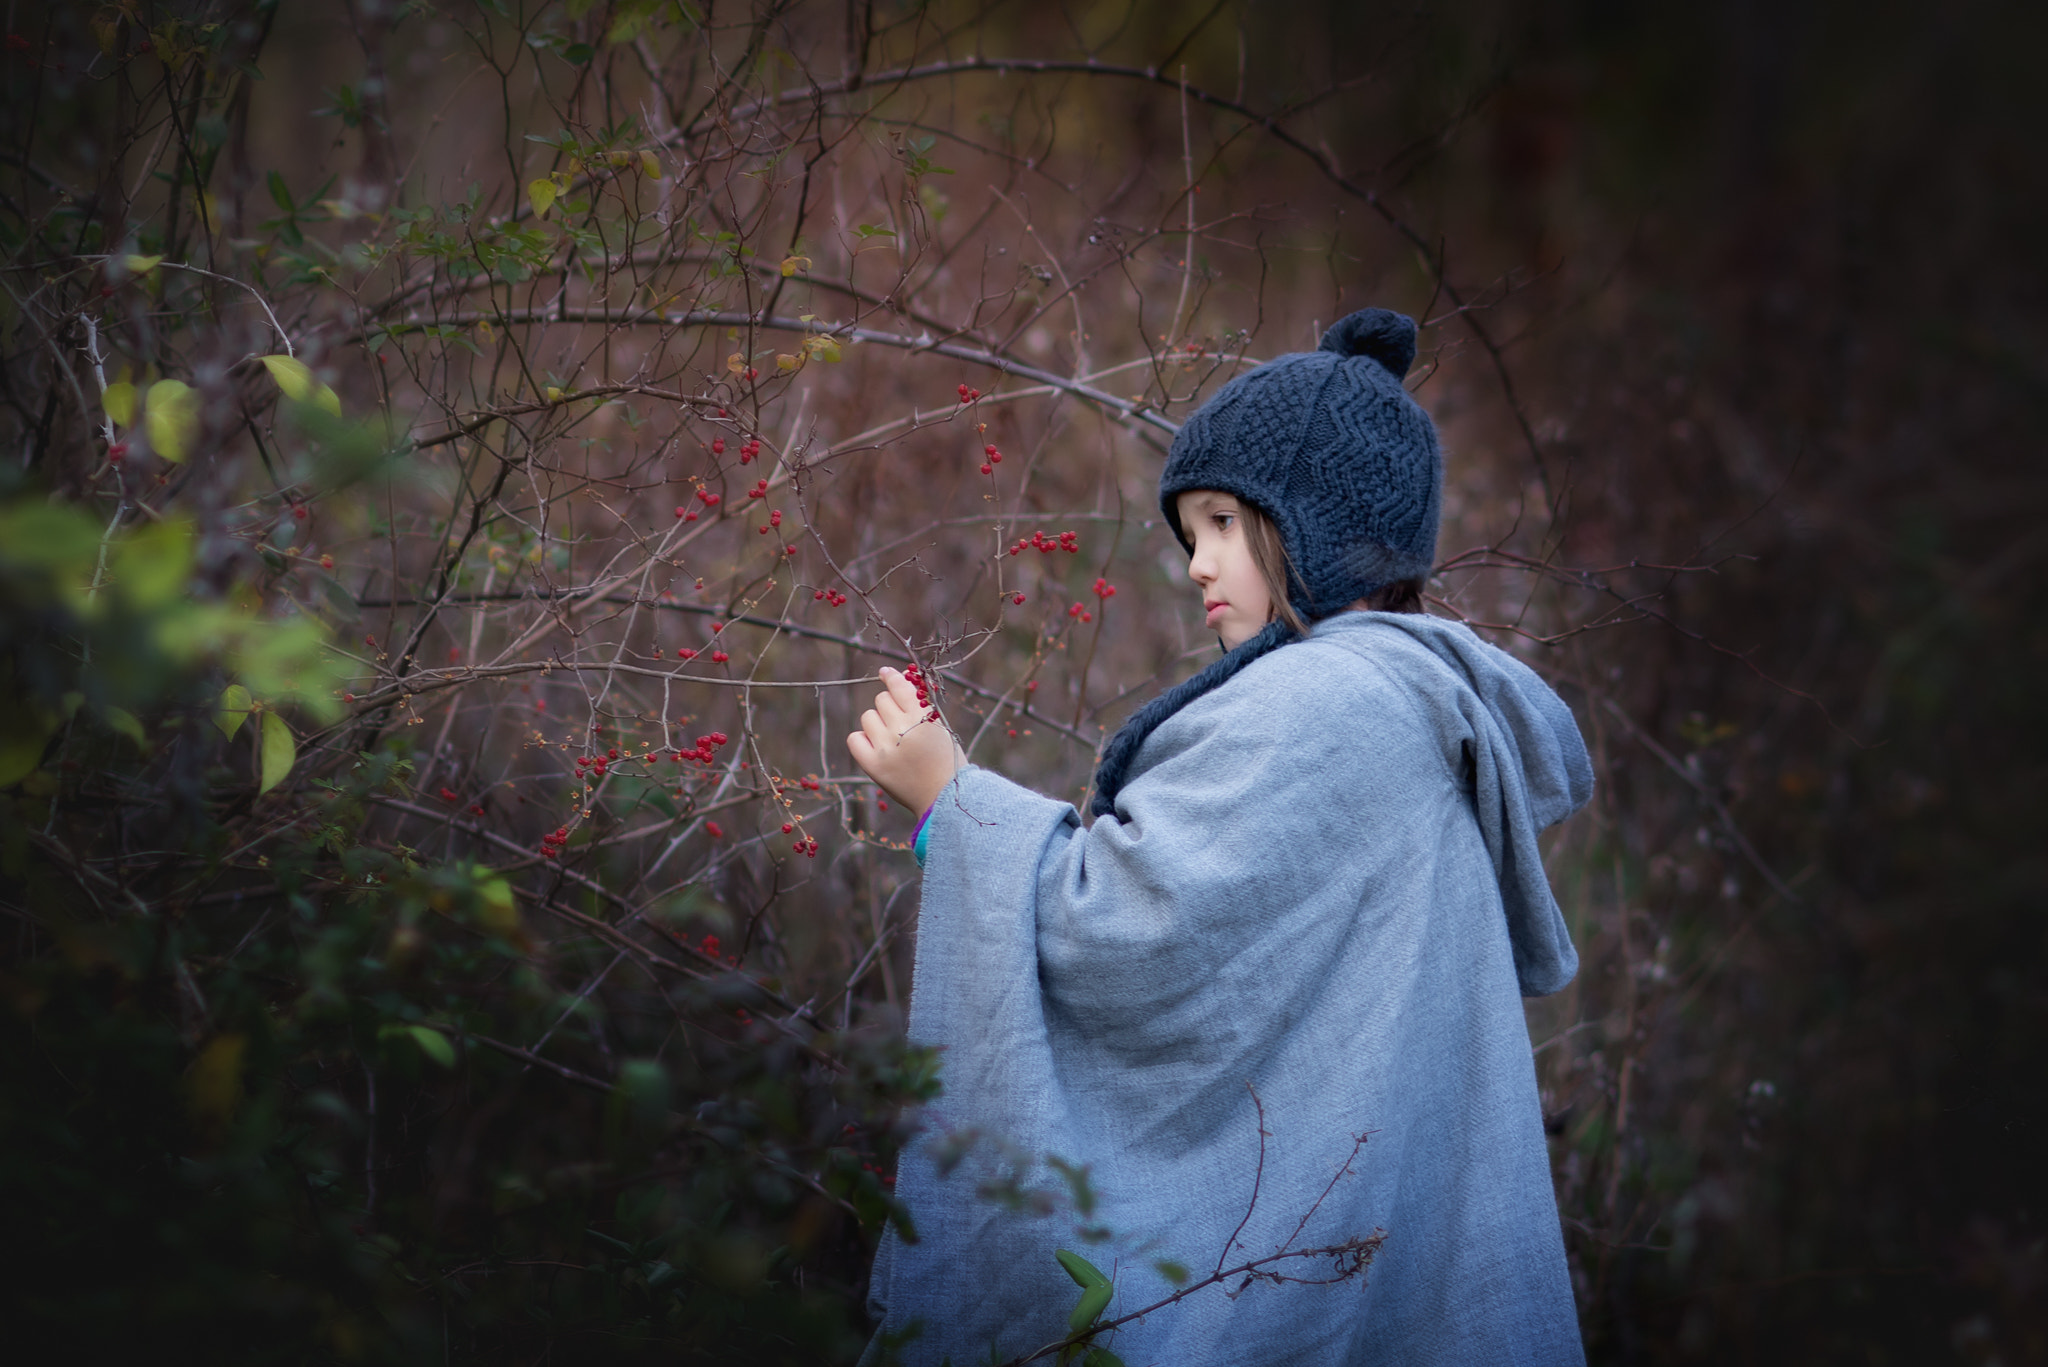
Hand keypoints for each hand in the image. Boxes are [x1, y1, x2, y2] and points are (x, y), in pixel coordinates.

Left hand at [846, 666, 965, 815]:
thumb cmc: (945, 761)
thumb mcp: (940, 728)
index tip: (886, 672)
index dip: (891, 676)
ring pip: (868, 717)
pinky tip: (876, 746)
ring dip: (877, 723)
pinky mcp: (872, 765)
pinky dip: (863, 739)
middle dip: (889, 707)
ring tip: (892, 739)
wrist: (942, 798)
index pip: (900, 686)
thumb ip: (921, 705)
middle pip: (881, 700)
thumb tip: (900, 677)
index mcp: (923, 719)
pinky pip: (854, 738)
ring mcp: (885, 748)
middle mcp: (902, 730)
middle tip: (900, 722)